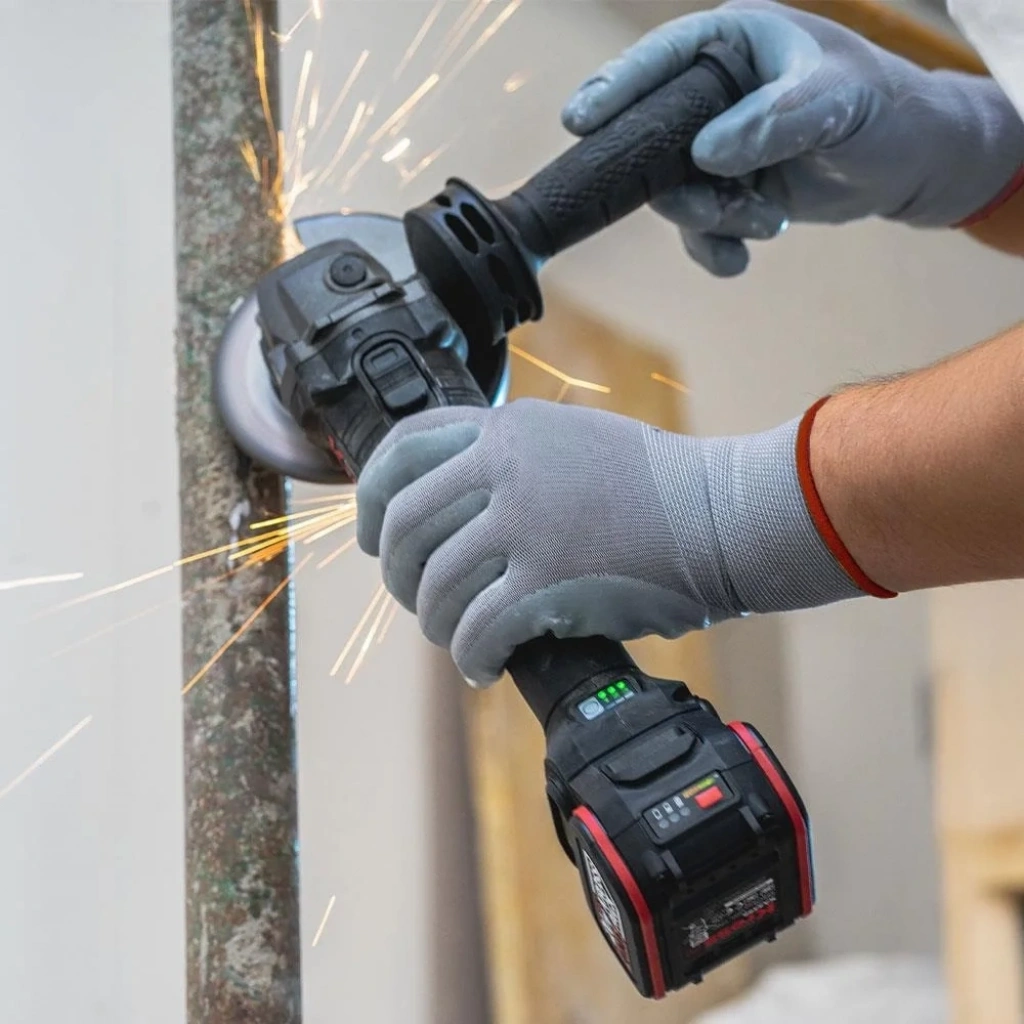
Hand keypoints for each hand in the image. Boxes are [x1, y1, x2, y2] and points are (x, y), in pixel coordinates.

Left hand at [356, 399, 860, 685]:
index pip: (403, 447)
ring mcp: (525, 523)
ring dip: (438, 623)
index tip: (375, 536)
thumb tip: (454, 504)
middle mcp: (506, 468)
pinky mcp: (548, 582)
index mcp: (508, 429)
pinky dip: (471, 657)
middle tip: (417, 600)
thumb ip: (512, 457)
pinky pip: (477, 630)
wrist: (723, 515)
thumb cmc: (657, 486)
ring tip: (458, 637)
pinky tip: (484, 667)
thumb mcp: (573, 441)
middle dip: (399, 574)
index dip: (371, 495)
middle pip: (406, 524)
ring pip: (436, 585)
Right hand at [562, 0, 1023, 275]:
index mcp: (732, 45)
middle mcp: (713, 95)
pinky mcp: (727, 190)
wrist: (911, 161)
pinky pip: (698, 229)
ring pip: (675, 196)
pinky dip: (715, 249)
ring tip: (767, 221)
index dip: (614, 89)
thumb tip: (706, 154)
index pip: (658, 60)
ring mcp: (716, 146)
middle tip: (715, 207)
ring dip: (713, 221)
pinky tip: (742, 259)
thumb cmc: (882, 109)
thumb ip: (773, 121)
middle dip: (680, 189)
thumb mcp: (837, 103)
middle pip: (653, 143)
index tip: (578, 122)